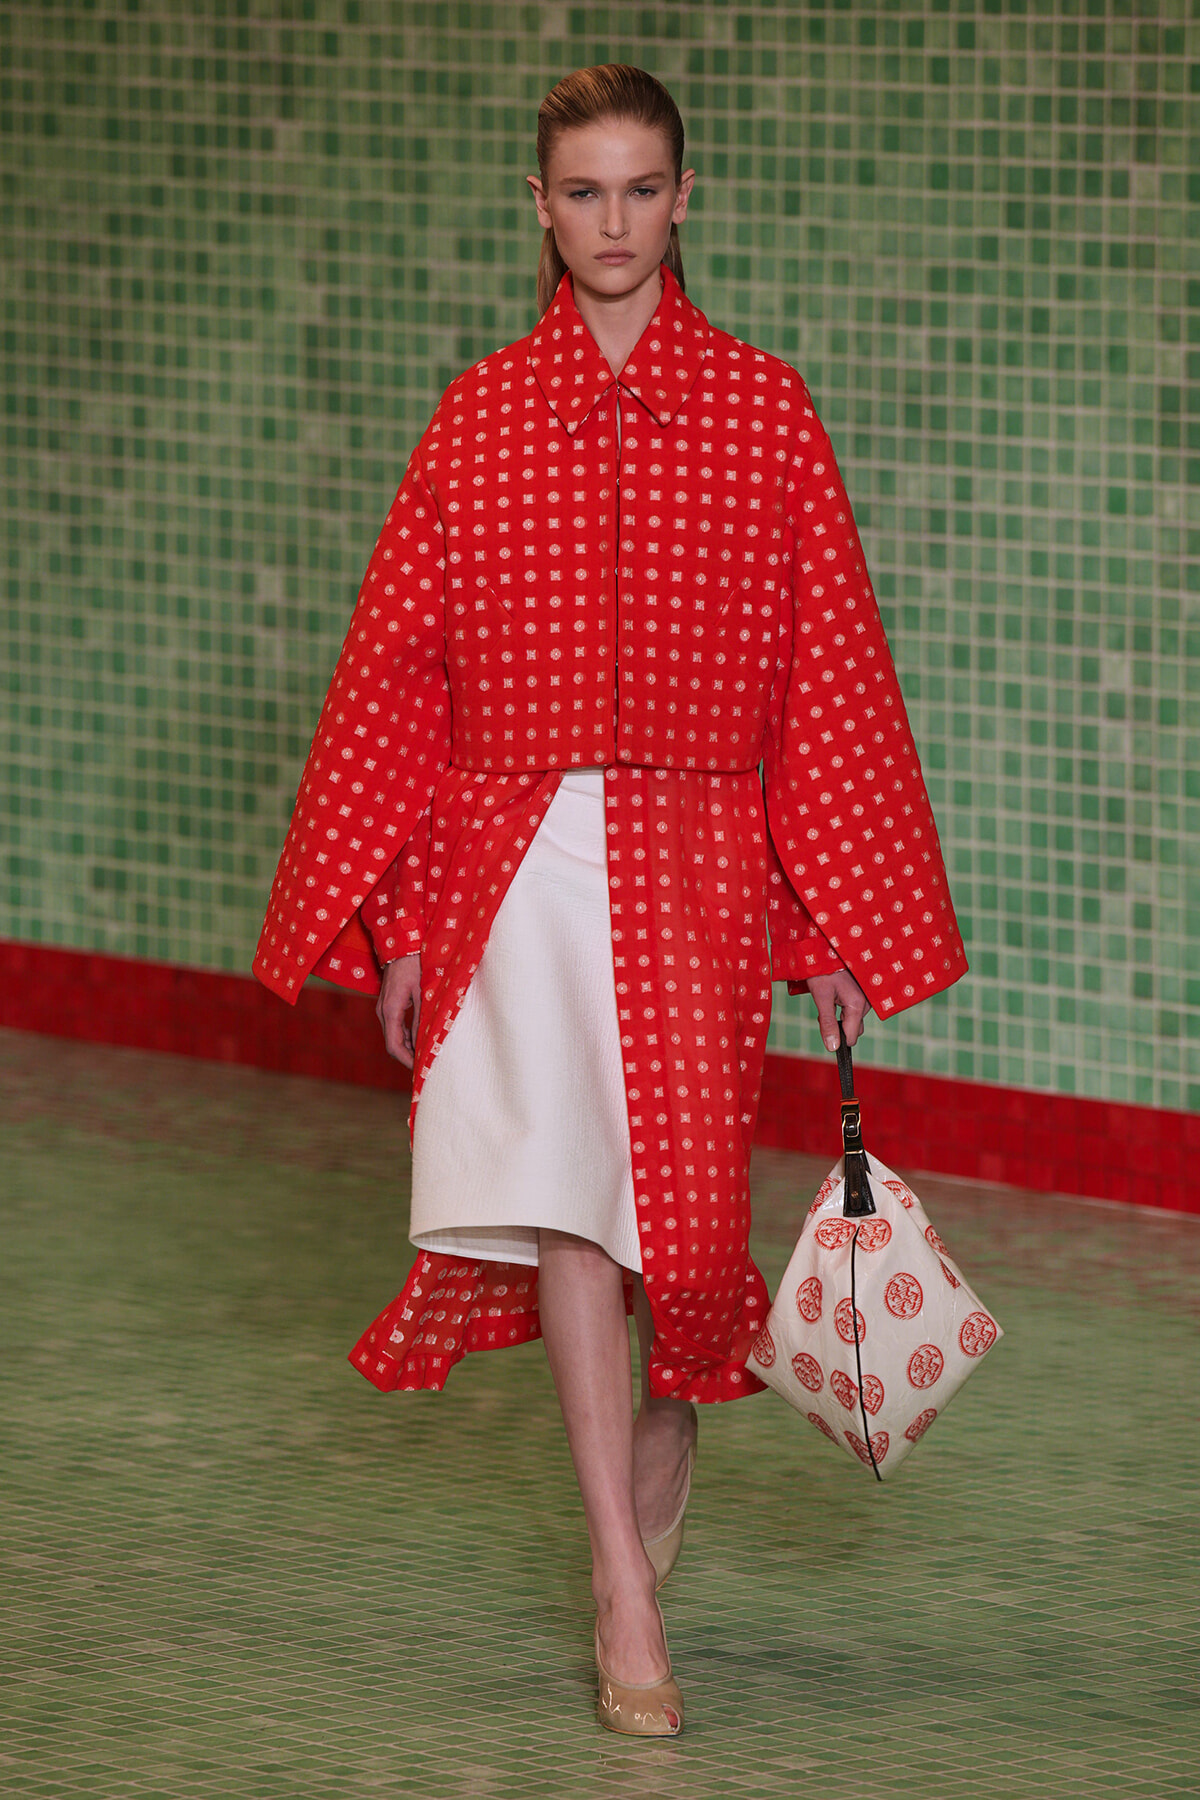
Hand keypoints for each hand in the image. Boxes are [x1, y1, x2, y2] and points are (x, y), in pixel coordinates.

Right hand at [376, 953, 421, 1068]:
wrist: (401, 943)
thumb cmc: (414, 964)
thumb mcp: (423, 991)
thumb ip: (422, 1017)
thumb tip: (424, 1042)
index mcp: (390, 1011)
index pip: (394, 1046)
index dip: (407, 1061)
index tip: (421, 1069)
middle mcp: (383, 1011)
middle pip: (393, 1044)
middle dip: (409, 1057)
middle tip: (428, 1065)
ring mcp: (384, 1007)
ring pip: (394, 1036)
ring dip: (409, 1046)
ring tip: (427, 1054)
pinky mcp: (389, 1003)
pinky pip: (396, 1026)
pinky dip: (407, 1035)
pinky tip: (421, 1038)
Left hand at [805, 970, 869, 1054]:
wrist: (826, 949)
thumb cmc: (823, 971)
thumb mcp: (821, 998)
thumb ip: (828, 1023)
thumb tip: (832, 1047)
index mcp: (857, 1005)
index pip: (852, 1037)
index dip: (838, 1039)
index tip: (825, 1029)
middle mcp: (866, 1002)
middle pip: (853, 1029)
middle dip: (838, 1025)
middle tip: (824, 1008)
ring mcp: (867, 998)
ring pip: (854, 1019)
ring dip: (841, 1016)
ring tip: (828, 999)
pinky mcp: (864, 993)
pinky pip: (856, 1009)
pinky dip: (845, 1008)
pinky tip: (835, 995)